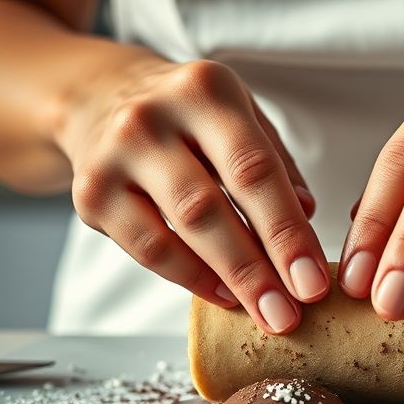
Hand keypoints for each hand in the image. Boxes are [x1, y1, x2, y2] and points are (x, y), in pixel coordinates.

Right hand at [57, 50, 328, 333]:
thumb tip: (307, 217)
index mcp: (205, 91)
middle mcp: (152, 116)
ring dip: (228, 281)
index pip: (255, 170)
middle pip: (211, 206)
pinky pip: (147, 248)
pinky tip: (224, 294)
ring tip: (265, 312)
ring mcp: (114, 155)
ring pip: (178, 230)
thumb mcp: (239, 116)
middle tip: (290, 313)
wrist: (102, 95)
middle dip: (257, 268)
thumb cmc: (188, 115)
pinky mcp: (90, 194)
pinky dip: (190, 277)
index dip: (286, 232)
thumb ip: (276, 164)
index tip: (313, 280)